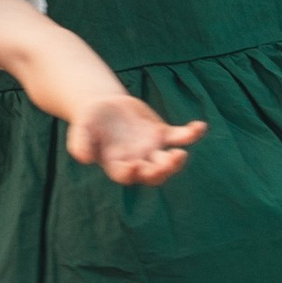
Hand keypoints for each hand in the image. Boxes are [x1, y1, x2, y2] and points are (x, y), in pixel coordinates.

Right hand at [67, 95, 206, 185]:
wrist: (103, 107)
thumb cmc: (89, 122)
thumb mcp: (81, 130)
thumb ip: (81, 145)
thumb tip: (83, 159)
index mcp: (117, 165)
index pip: (127, 175)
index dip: (132, 173)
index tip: (135, 166)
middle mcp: (138, 161)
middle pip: (153, 174)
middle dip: (161, 171)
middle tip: (167, 163)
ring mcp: (153, 149)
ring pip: (169, 160)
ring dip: (176, 160)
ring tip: (180, 154)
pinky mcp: (163, 134)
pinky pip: (180, 136)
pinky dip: (191, 133)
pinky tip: (200, 127)